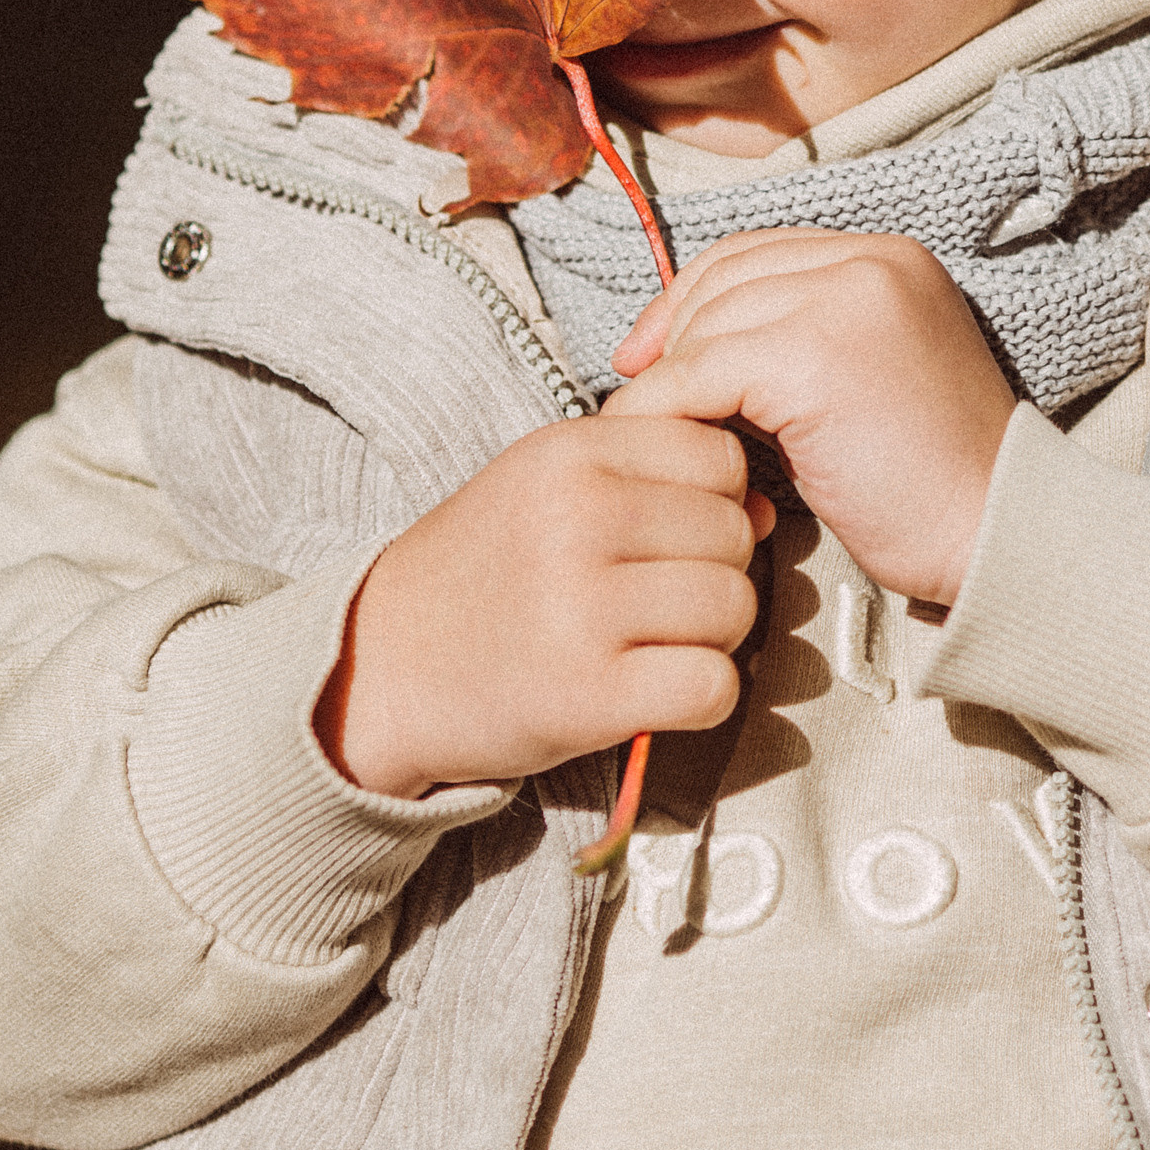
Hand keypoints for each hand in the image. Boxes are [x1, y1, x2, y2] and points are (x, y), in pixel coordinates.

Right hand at [315, 415, 770, 799]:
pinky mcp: (589, 694)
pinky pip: (714, 686)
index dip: (715, 500)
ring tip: (652, 642)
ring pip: (736, 607)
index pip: (719, 455)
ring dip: (713, 637)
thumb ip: (649, 476)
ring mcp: (583, 607)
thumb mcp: (546, 484)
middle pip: (735, 533)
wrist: (382, 668)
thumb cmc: (483, 571)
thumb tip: (767, 508)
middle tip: (658, 599)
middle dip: (716, 570)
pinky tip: (653, 690)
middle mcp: (579, 519)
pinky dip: (700, 697)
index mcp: (570, 452)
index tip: (671, 534)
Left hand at [607, 230, 1017, 608]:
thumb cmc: (928, 481)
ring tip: (662, 434)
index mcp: (890, 258)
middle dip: (671, 334)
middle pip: (725, 277)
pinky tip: (662, 450)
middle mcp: (871, 260)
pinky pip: (701, 373)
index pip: (756, 252)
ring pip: (707, 323)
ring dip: (670, 381)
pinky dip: (667, 410)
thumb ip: (795, 338)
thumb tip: (680, 344)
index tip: (649, 354)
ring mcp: (847, 300)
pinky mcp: (815, 356)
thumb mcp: (863, 378)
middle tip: (641, 394)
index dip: (690, 297)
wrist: (995, 534)